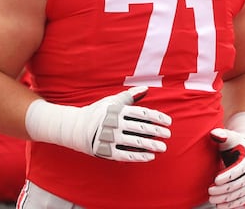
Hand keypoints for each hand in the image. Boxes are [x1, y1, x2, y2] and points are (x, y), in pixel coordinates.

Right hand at [25, 86, 171, 161]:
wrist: (76, 128)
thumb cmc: (98, 112)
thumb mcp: (112, 101)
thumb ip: (130, 96)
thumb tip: (147, 89)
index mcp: (117, 110)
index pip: (141, 113)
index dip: (157, 117)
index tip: (168, 122)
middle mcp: (114, 123)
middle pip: (140, 127)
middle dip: (157, 131)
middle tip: (168, 135)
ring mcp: (109, 137)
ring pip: (134, 142)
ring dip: (151, 145)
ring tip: (163, 147)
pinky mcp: (106, 151)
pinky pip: (125, 154)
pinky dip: (139, 156)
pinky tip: (150, 156)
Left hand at [208, 113, 244, 208]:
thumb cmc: (235, 141)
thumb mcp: (230, 136)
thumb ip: (222, 134)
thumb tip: (214, 134)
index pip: (240, 169)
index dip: (229, 175)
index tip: (215, 180)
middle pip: (241, 183)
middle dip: (226, 189)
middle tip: (210, 192)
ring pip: (243, 193)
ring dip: (228, 199)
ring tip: (213, 200)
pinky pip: (244, 198)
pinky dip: (233, 203)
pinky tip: (220, 206)